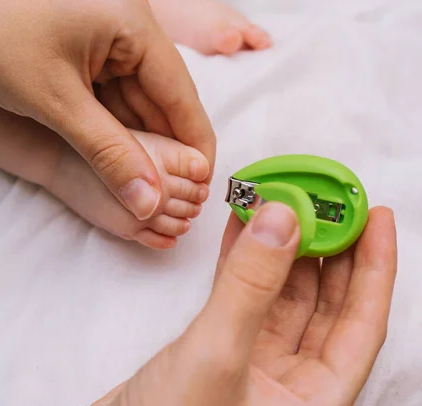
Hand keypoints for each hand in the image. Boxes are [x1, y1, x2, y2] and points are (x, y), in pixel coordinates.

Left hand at [0, 0, 215, 220]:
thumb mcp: (55, 102)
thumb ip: (109, 154)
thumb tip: (148, 203)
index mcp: (132, 23)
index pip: (181, 93)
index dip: (194, 144)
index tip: (203, 185)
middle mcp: (126, 24)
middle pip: (158, 99)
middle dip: (160, 150)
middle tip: (166, 197)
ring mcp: (103, 34)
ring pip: (132, 100)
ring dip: (134, 144)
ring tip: (141, 189)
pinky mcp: (82, 46)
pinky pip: (108, 93)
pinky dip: (110, 128)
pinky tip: (116, 160)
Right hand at [95, 204, 396, 404]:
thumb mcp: (217, 355)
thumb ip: (251, 287)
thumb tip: (283, 220)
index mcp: (313, 399)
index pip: (362, 324)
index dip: (374, 268)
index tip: (375, 217)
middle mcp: (289, 383)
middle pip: (324, 306)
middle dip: (327, 250)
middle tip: (326, 201)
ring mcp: (252, 365)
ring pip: (279, 296)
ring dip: (278, 249)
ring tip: (282, 204)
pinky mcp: (216, 350)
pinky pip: (240, 296)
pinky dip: (240, 261)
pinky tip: (240, 228)